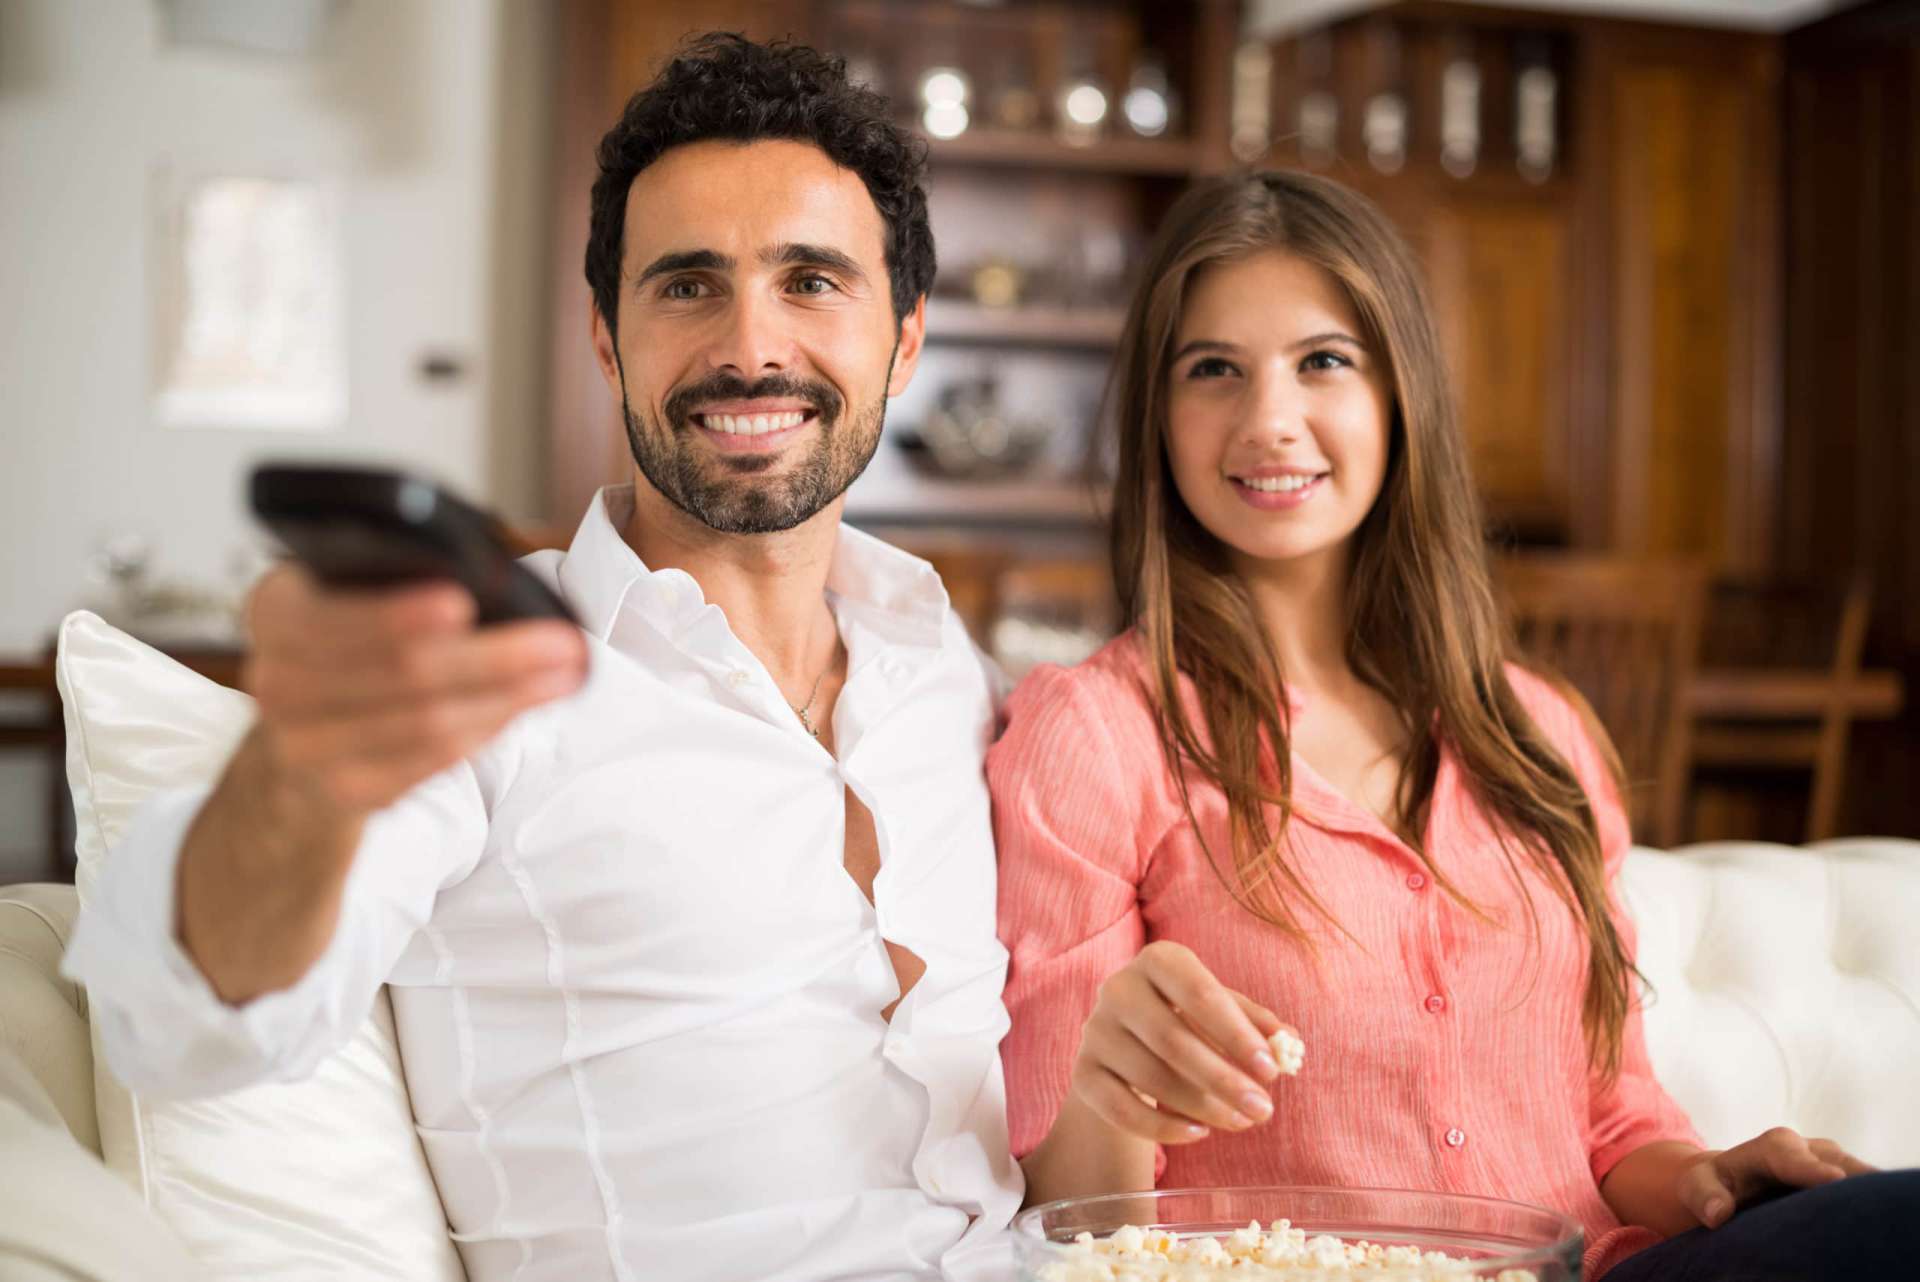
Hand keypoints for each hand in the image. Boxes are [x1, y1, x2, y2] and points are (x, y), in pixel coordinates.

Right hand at [243, 563, 587, 817]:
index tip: (462, 602)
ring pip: (426, 722)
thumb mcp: (351, 600)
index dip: (398, 614)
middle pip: (401, 671)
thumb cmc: (348, 652)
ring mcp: (304, 745)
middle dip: (496, 656)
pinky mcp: (343, 793)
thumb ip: (398, 581)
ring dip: (508, 698)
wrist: (299, 747)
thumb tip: (498, 587)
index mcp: (279, 609)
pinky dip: (486, 730)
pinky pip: (430, 762)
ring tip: (564, 676)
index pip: (337, 616)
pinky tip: (521, 708)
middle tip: (563, 644)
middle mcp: (277, 679)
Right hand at [1070, 940, 1295, 1145]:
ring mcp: (1096, 1031)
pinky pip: (1122, 1109)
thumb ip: (1257, 1024)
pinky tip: (1199, 1134)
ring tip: (1242, 1122)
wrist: (1127, 1043)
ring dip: (1203, 1107)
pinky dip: (1163, 1128)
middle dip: (1224, 1080)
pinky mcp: (1083, 1073)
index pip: (1199, 992)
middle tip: (1264, 1111)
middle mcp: (1119, 988)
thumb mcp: (1223, 1012)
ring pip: (1151, 1078)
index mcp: (1159, 960)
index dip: (1237, 1033)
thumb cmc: (1188, 1019)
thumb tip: (1290, 1043)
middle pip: (1173, 1039)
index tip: (1272, 1071)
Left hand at [1678, 1127, 1877, 1228]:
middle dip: (1852, 1183)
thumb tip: (1718, 1212)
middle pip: (1840, 1165)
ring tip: (1873, 1217)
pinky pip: (1864, 1190)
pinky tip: (1873, 1219)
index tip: (1834, 1180)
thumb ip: (1704, 1195)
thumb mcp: (1696, 1186)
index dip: (1812, 1170)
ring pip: (1860, 1177)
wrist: (1730, 1183)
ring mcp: (1835, 1164)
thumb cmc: (1711, 1185)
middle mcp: (1811, 1149)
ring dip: (1865, 1194)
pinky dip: (1868, 1201)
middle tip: (1865, 1208)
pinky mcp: (1848, 1181)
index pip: (1793, 1157)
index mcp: (1773, 1146)